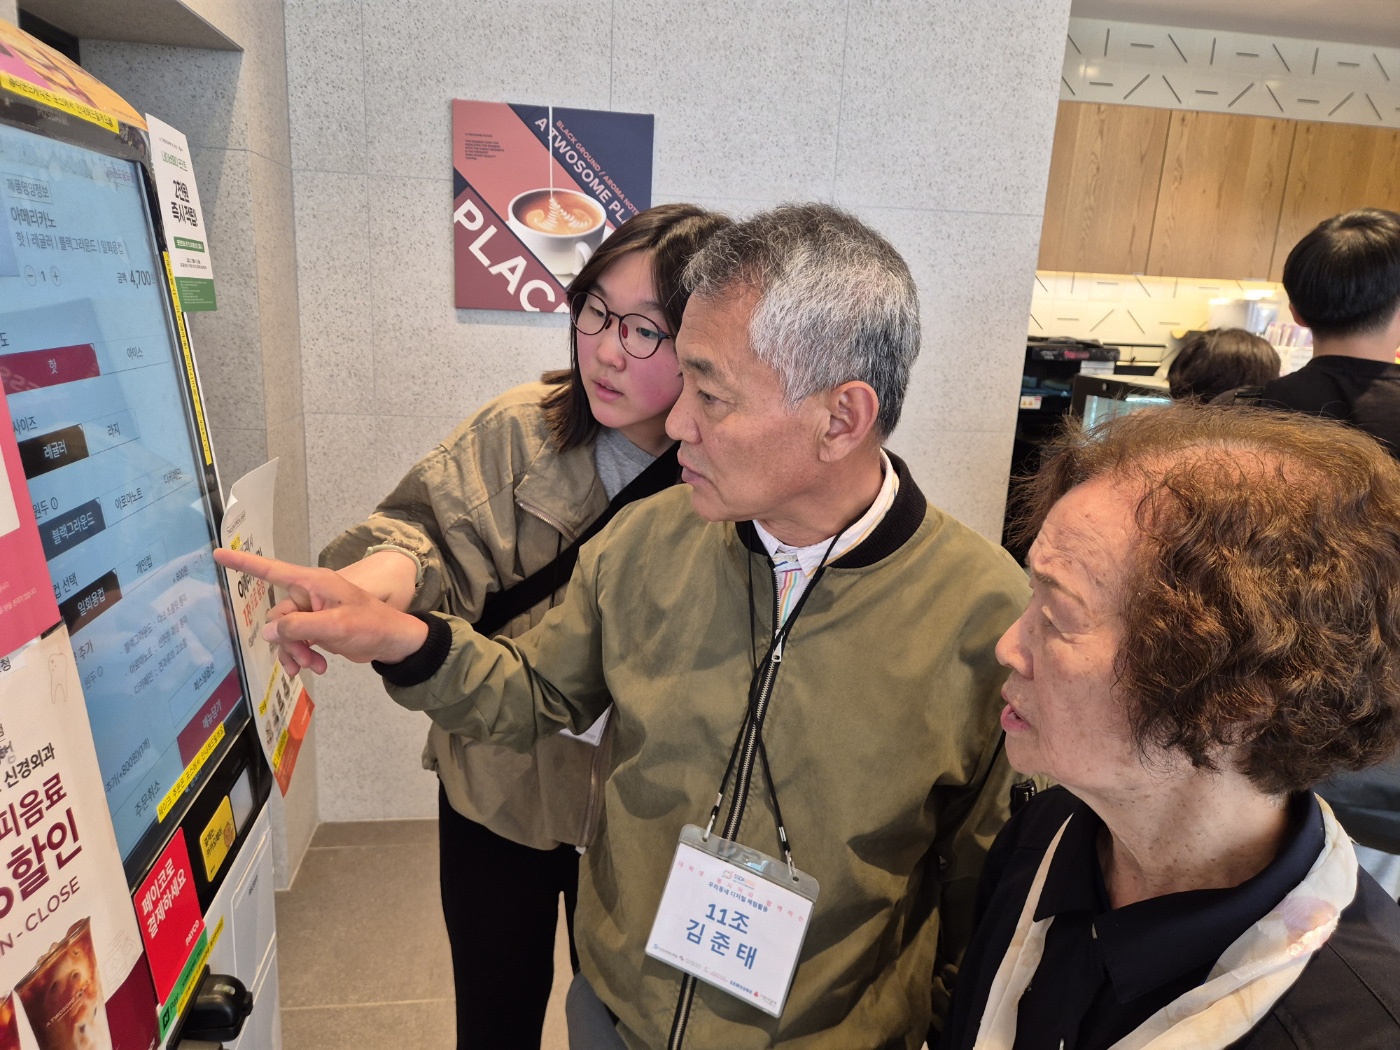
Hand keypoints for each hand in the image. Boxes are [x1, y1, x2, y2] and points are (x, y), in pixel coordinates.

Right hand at [214, 548, 429, 674]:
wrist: (392, 642)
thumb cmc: (371, 624)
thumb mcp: (335, 625)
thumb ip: (299, 627)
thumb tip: (267, 632)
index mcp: (313, 583)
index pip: (271, 570)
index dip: (244, 563)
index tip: (218, 554)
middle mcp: (309, 594)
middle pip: (277, 618)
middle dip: (287, 640)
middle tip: (306, 657)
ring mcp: (312, 613)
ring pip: (284, 634)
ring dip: (295, 652)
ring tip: (314, 666)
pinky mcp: (317, 630)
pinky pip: (296, 642)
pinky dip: (302, 656)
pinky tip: (316, 668)